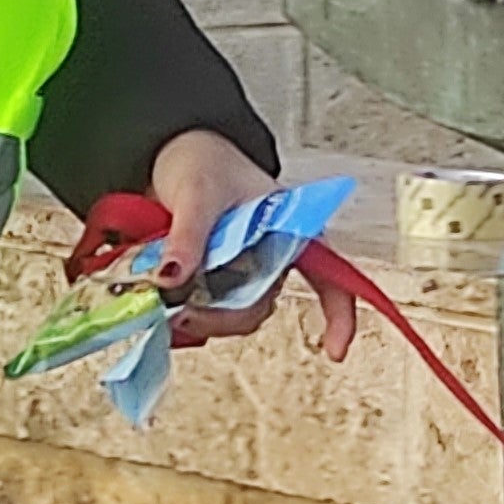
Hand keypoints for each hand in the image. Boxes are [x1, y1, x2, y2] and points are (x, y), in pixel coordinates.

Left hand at [140, 126, 356, 360]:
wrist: (168, 153)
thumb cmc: (202, 160)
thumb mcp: (198, 192)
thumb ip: (189, 235)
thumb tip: (172, 278)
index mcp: (289, 230)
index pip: (330, 276)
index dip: (339, 314)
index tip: (334, 350)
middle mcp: (269, 257)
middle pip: (261, 306)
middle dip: (225, 320)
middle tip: (183, 315)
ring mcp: (238, 272)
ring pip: (231, 314)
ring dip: (201, 319)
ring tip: (167, 311)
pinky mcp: (209, 281)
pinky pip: (204, 310)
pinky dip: (183, 314)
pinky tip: (164, 310)